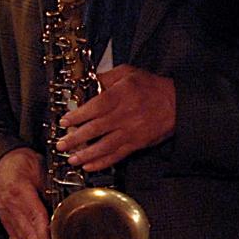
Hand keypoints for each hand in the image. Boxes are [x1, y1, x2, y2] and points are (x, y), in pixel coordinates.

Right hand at [0, 147, 48, 238]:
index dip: (42, 235)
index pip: (35, 217)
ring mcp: (8, 216)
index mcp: (21, 192)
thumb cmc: (21, 164)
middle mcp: (12, 208)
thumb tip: (64, 203)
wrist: (0, 162)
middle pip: (26, 234)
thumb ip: (50, 187)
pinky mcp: (8, 221)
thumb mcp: (39, 168)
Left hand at [57, 65, 177, 172]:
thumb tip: (86, 82)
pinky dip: (103, 162)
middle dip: (75, 139)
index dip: (77, 116)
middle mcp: (125, 115)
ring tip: (72, 158)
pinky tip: (90, 165)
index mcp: (121, 96)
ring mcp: (131, 131)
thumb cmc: (153, 87)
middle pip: (95, 129)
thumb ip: (106, 77)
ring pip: (104, 145)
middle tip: (61, 144)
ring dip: (86, 154)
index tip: (65, 121)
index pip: (94, 108)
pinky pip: (117, 155)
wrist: (177, 103)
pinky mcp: (137, 143)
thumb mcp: (129, 73)